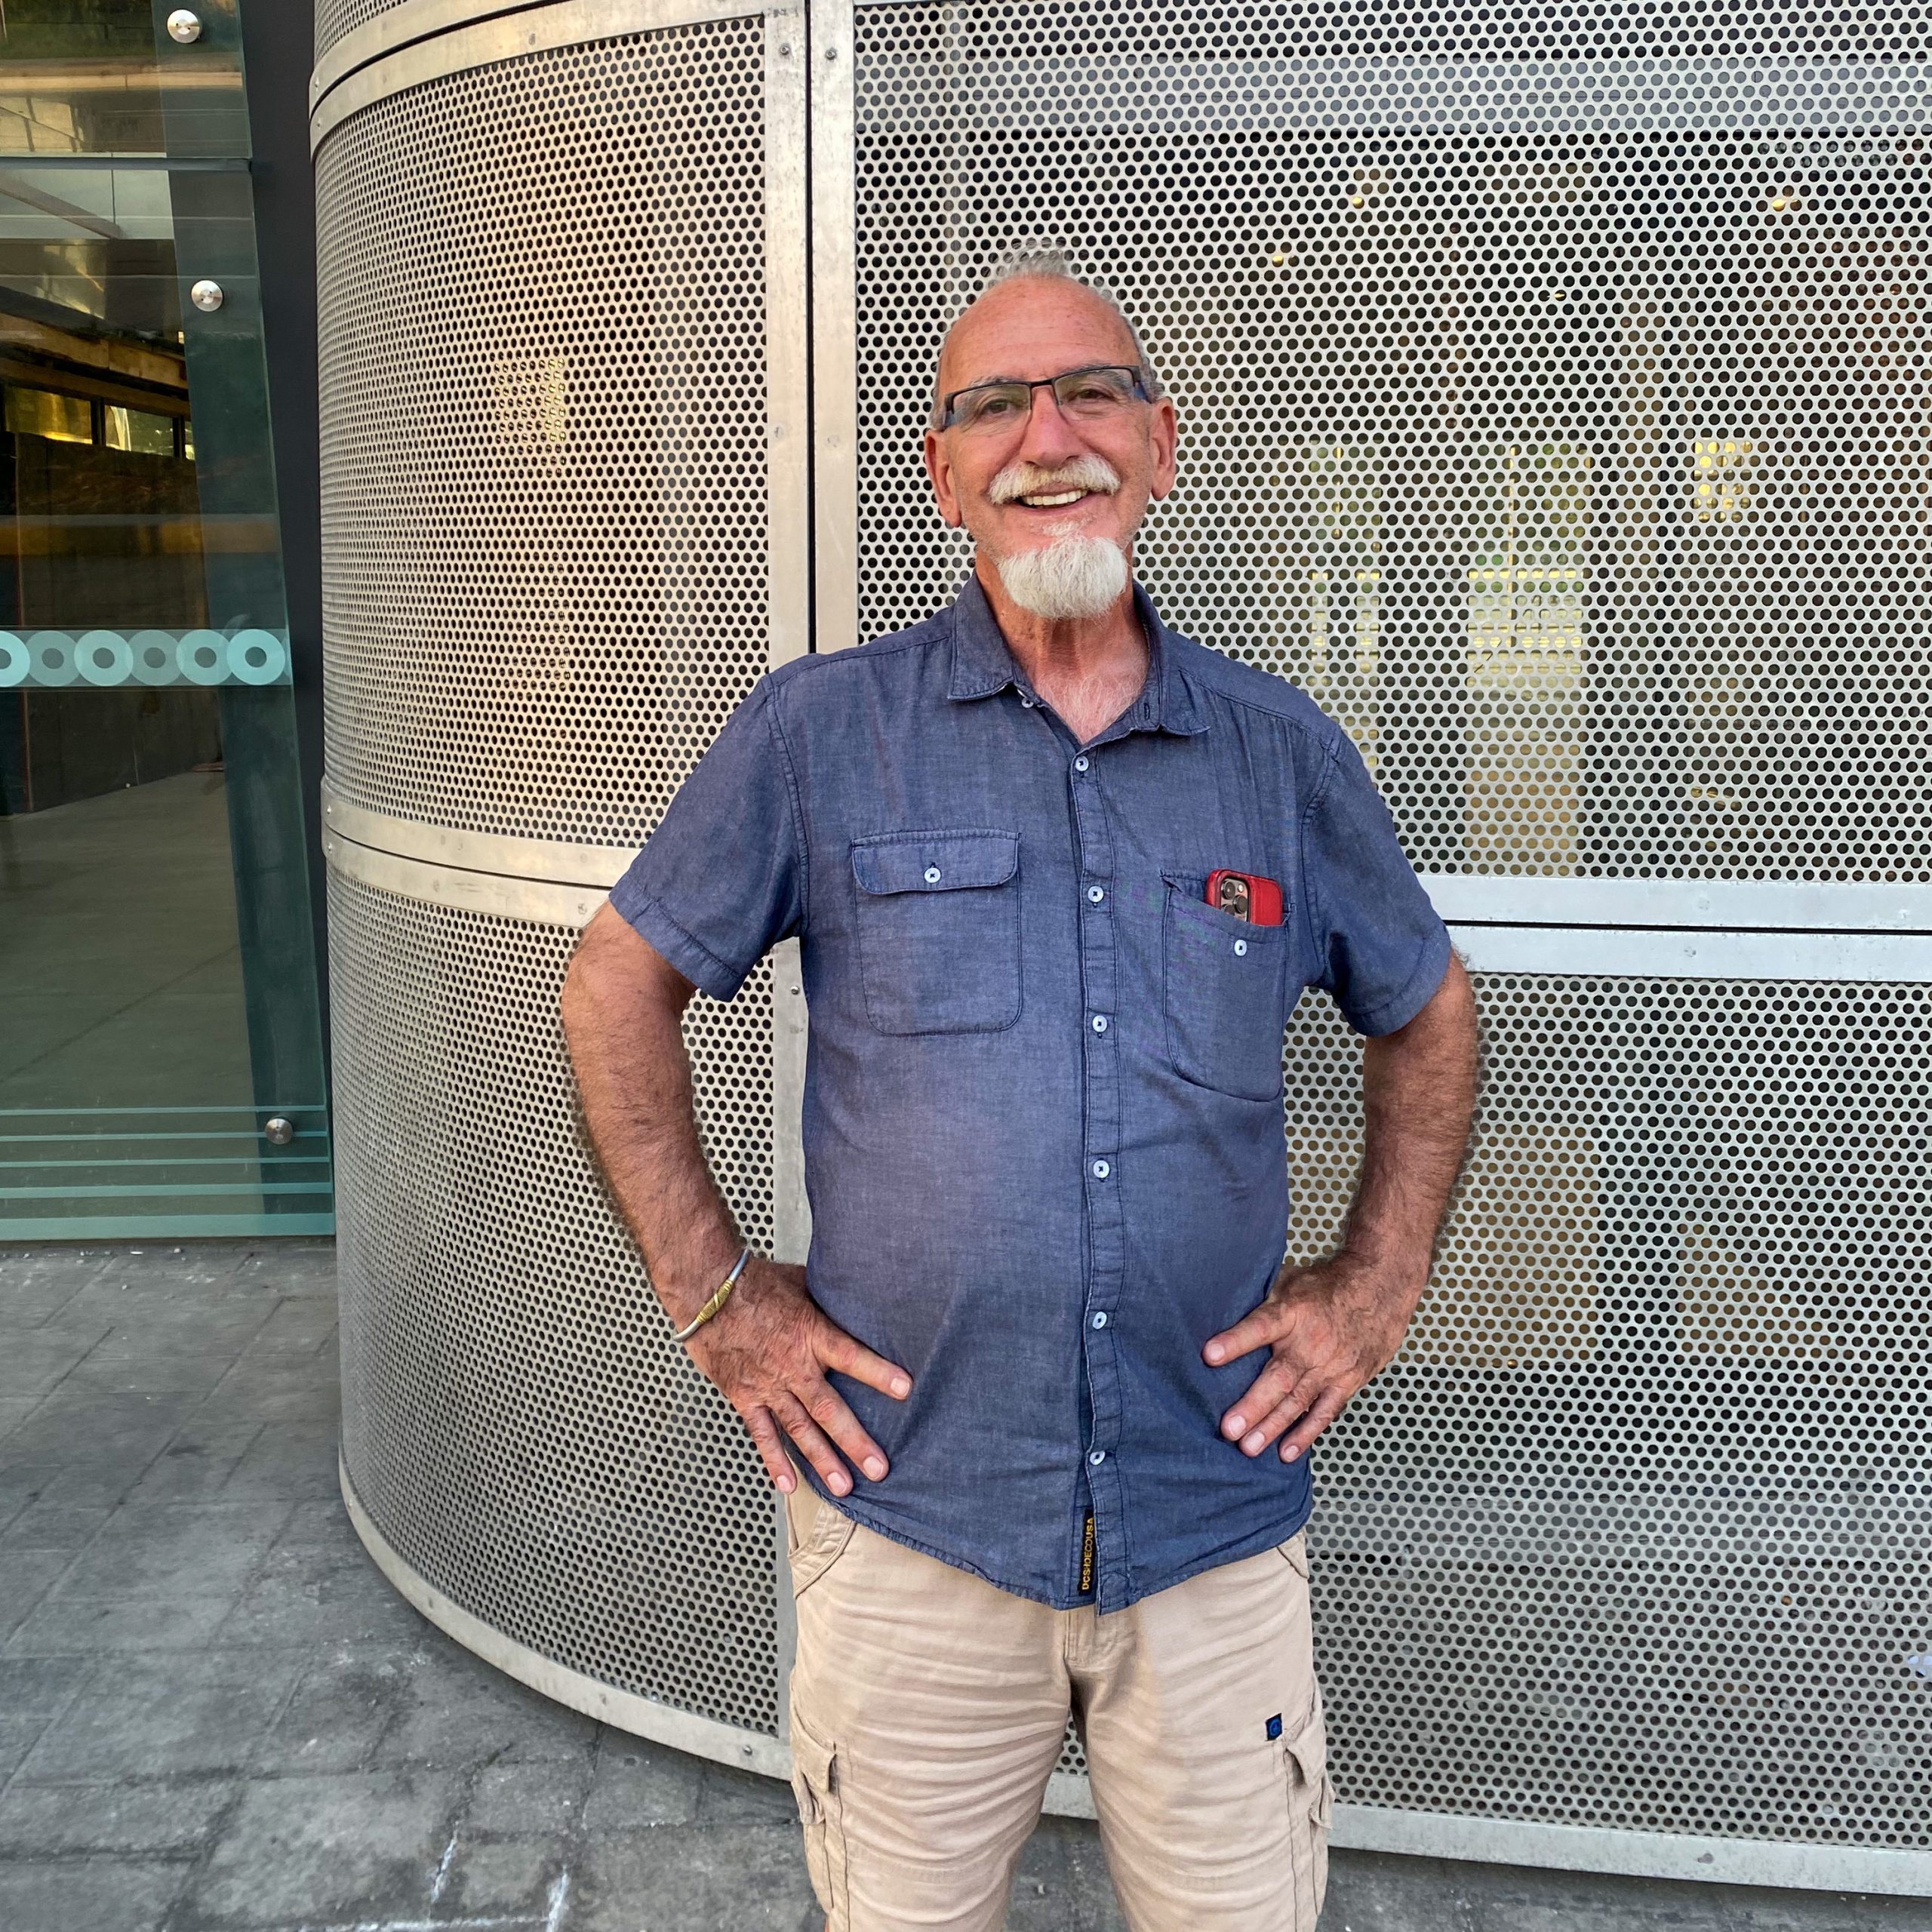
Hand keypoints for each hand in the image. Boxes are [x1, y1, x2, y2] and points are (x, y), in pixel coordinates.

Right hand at [683, 1259, 911, 1497]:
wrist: (705, 1291)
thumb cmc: (754, 1282)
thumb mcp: (802, 1282)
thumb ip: (829, 1299)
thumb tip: (858, 1296)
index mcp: (811, 1333)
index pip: (852, 1356)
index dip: (878, 1372)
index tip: (904, 1389)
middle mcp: (792, 1366)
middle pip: (829, 1409)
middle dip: (855, 1442)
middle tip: (879, 1468)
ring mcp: (767, 1386)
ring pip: (799, 1429)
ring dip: (822, 1460)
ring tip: (843, 1486)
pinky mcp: (744, 1396)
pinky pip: (761, 1433)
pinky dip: (774, 1460)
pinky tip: (788, 1484)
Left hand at [1202, 1255, 1418, 1463]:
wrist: (1381, 1288)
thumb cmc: (1327, 1286)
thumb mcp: (1292, 1280)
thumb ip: (1262, 1300)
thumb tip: (1221, 1310)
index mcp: (1292, 1312)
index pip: (1260, 1326)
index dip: (1236, 1341)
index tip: (1210, 1355)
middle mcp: (1311, 1342)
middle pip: (1279, 1377)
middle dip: (1253, 1405)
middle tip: (1229, 1429)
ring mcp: (1331, 1365)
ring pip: (1298, 1400)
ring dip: (1273, 1426)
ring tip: (1248, 1448)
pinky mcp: (1348, 1381)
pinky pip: (1325, 1412)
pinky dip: (1307, 1433)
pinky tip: (1287, 1452)